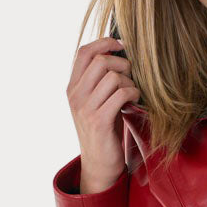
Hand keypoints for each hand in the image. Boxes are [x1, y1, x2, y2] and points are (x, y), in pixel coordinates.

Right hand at [66, 35, 141, 192]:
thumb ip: (99, 79)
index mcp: (72, 87)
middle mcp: (75, 96)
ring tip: (132, 93)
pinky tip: (134, 101)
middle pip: (100, 61)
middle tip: (130, 76)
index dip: (104, 42)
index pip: (83, 52)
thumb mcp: (96, 100)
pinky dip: (133, 94)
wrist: (99, 163)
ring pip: (113, 77)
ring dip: (129, 82)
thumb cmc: (104, 128)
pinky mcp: (99, 121)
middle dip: (122, 64)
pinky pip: (121, 94)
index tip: (121, 45)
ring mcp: (85, 109)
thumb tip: (118, 51)